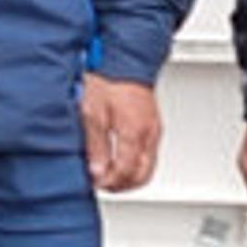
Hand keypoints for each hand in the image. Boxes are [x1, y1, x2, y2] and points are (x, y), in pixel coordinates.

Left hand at [81, 74, 162, 192]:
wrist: (125, 61)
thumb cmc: (108, 82)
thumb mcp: (92, 115)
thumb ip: (96, 147)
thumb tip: (97, 172)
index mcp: (134, 133)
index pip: (126, 172)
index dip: (110, 182)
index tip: (95, 183)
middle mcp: (149, 134)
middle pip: (142, 175)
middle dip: (122, 185)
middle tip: (103, 184)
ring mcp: (154, 131)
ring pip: (149, 168)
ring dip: (130, 177)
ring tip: (110, 175)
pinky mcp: (154, 126)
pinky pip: (149, 154)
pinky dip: (136, 164)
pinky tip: (121, 161)